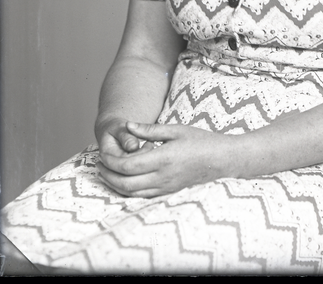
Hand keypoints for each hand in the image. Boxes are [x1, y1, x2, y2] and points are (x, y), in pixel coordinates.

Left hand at [96, 122, 234, 197]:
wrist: (223, 160)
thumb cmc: (202, 141)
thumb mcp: (177, 130)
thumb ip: (150, 130)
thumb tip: (128, 126)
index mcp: (163, 158)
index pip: (127, 165)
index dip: (110, 161)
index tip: (103, 154)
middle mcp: (163, 176)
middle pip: (124, 182)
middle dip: (107, 175)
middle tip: (99, 165)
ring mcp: (165, 187)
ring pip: (131, 193)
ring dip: (114, 184)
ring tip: (107, 173)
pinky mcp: (168, 192)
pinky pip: (141, 196)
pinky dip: (127, 190)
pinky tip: (124, 181)